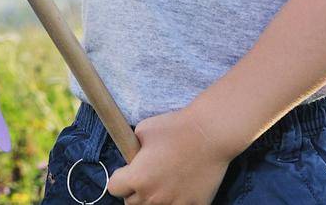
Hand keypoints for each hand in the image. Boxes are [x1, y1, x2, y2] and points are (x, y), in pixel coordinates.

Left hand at [104, 106, 232, 204]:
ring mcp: (175, 203)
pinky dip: (176, 201)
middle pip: (131, 203)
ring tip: (162, 182)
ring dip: (154, 198)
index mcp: (137, 178)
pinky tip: (181, 187)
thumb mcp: (142, 130)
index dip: (120, 177)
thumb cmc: (176, 128)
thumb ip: (132, 148)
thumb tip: (131, 155)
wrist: (211, 134)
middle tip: (146, 176)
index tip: (127, 170)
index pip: (114, 188)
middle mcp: (153, 196)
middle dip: (135, 190)